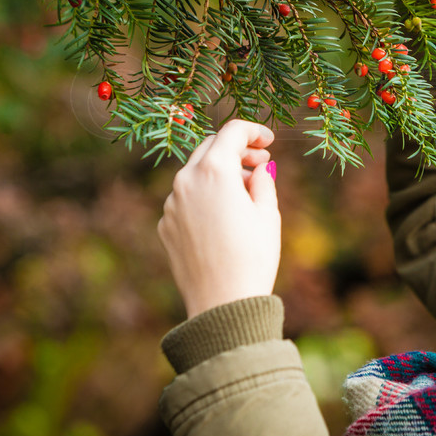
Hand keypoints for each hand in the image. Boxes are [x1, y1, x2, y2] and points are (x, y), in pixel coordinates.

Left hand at [158, 120, 278, 318]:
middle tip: (261, 161)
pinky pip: (186, 198)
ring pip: (196, 172)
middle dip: (236, 149)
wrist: (222, 305)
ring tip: (246, 191)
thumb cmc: (253, 257)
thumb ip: (263, 181)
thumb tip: (258, 169)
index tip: (269, 141)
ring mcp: (171, 204)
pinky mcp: (166, 225)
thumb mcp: (268, 214)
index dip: (254, 130)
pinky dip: (205, 195)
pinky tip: (225, 215)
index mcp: (214, 171)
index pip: (232, 132)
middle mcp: (186, 181)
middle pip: (210, 146)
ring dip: (220, 172)